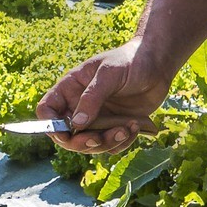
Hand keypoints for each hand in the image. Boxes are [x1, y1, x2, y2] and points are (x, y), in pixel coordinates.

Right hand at [38, 39, 168, 155]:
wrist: (158, 65)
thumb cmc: (131, 60)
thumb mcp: (109, 73)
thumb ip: (92, 97)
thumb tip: (76, 124)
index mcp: (71, 88)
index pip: (48, 110)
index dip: (51, 125)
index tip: (66, 134)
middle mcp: (80, 106)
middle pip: (67, 136)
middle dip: (82, 143)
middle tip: (99, 139)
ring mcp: (98, 118)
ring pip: (90, 145)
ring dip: (107, 143)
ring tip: (126, 129)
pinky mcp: (115, 127)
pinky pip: (111, 145)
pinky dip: (122, 142)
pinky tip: (134, 127)